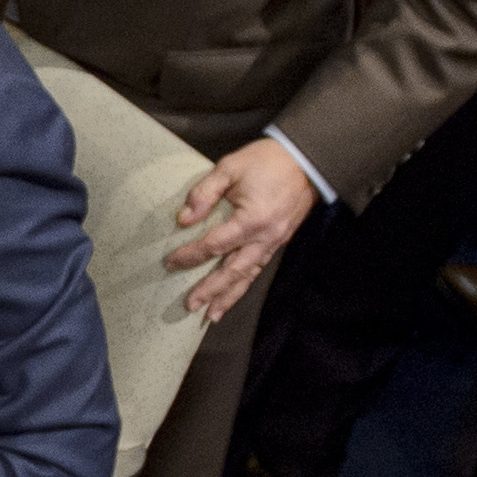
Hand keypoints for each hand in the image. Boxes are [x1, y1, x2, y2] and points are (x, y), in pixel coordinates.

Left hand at [166, 142, 317, 320]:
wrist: (306, 161)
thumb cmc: (267, 161)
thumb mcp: (230, 167)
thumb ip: (205, 192)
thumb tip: (184, 219)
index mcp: (251, 220)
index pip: (214, 245)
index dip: (191, 255)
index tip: (170, 262)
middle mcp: (264, 238)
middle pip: (233, 271)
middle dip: (210, 290)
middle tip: (190, 305)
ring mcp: (274, 242)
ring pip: (248, 276)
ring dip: (229, 297)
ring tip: (211, 315)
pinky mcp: (279, 241)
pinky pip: (259, 268)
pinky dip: (244, 284)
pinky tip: (233, 293)